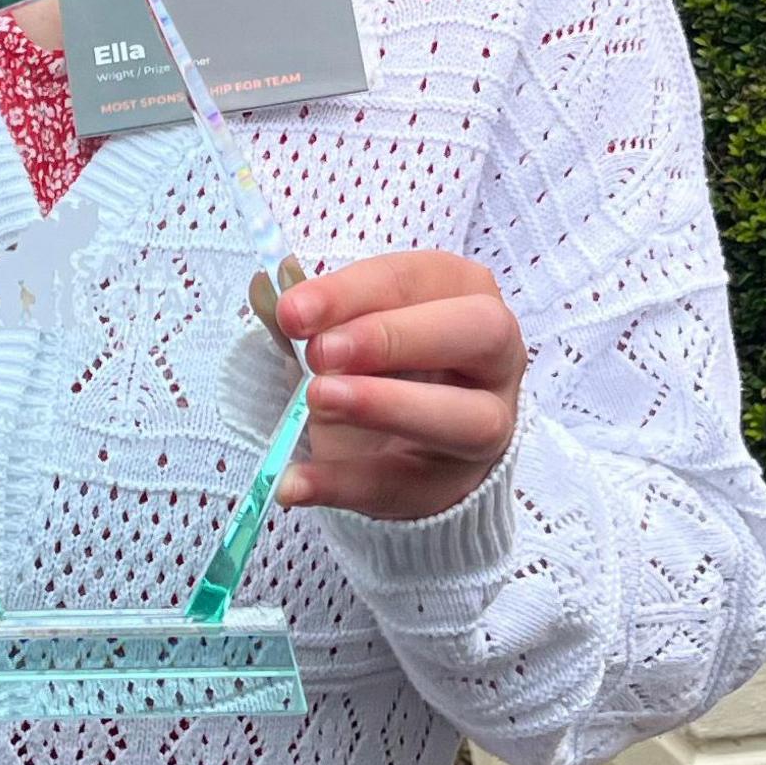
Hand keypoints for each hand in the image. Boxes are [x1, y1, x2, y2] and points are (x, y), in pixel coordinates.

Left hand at [268, 252, 525, 522]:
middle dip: (394, 337)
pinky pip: (405, 485)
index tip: (293, 311)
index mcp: (465, 292)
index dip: (353, 292)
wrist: (399, 442)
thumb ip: (309, 313)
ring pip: (468, 418)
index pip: (417, 279)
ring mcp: (488, 422)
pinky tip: (293, 483)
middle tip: (320, 354)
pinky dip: (343, 485)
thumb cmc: (379, 363)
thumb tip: (268, 285)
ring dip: (387, 406)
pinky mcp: (455, 483)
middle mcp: (497, 353)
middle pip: (478, 332)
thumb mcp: (343, 329)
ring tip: (318, 402)